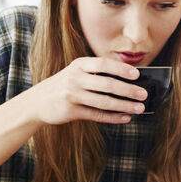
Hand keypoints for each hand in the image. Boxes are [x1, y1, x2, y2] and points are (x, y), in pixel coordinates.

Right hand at [26, 57, 148, 124]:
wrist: (36, 102)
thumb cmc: (64, 86)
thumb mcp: (76, 73)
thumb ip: (97, 75)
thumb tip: (128, 82)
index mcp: (79, 65)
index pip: (103, 64)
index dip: (121, 69)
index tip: (137, 75)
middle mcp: (75, 78)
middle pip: (107, 84)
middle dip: (128, 90)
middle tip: (144, 94)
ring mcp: (72, 95)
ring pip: (104, 102)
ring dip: (125, 106)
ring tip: (139, 108)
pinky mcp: (71, 111)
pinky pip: (97, 115)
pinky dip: (113, 117)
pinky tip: (125, 118)